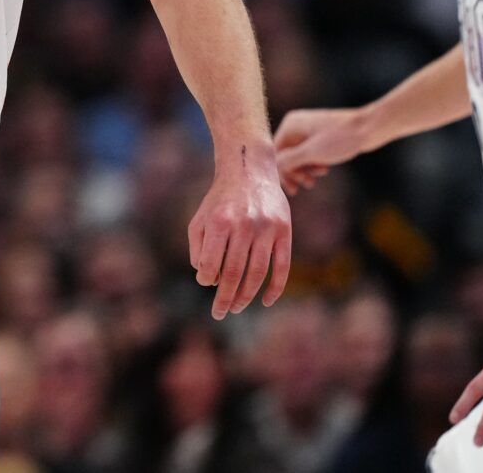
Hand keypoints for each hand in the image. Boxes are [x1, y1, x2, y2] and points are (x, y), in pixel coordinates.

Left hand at [187, 141, 291, 318]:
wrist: (248, 170)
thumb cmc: (220, 200)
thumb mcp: (200, 218)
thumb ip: (198, 247)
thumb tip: (206, 277)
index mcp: (219, 222)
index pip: (210, 263)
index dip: (207, 278)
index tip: (207, 282)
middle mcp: (244, 225)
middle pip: (234, 272)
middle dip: (225, 298)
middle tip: (219, 313)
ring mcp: (266, 228)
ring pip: (257, 273)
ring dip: (246, 296)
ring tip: (236, 308)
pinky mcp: (284, 231)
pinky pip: (282, 266)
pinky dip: (275, 288)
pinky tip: (265, 301)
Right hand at [273, 107, 367, 192]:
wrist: (370, 128)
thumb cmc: (340, 138)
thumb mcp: (312, 153)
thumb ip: (289, 161)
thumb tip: (273, 168)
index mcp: (290, 125)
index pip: (275, 152)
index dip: (281, 171)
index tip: (290, 189)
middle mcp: (296, 126)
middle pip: (286, 154)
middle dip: (295, 172)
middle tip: (305, 186)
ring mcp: (309, 130)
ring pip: (299, 155)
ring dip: (305, 170)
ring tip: (315, 181)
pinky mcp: (321, 136)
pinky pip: (310, 153)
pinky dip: (314, 164)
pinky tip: (323, 170)